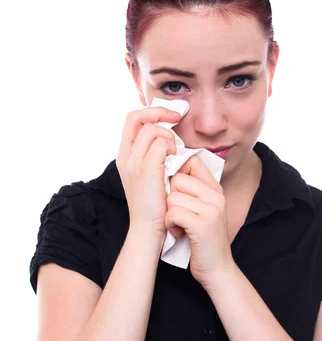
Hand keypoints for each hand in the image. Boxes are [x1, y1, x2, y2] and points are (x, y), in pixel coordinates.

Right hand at [115, 106, 180, 238]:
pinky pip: (161, 144)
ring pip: (152, 130)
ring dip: (169, 137)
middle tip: (178, 119)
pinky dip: (172, 148)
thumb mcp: (151, 176)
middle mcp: (125, 156)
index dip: (151, 111)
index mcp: (125, 156)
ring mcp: (134, 163)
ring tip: (175, 154)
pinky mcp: (146, 170)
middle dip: (160, 113)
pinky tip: (176, 162)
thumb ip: (155, 156)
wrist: (148, 229)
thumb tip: (171, 138)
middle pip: (139, 118)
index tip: (170, 115)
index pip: (132, 120)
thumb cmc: (155, 205)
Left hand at [164, 155, 234, 286]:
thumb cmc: (204, 240)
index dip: (177, 173)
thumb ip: (194, 191)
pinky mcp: (201, 224)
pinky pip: (173, 213)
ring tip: (181, 226)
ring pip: (172, 197)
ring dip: (170, 215)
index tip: (177, 192)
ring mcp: (210, 210)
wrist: (218, 269)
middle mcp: (216, 196)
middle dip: (171, 198)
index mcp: (216, 189)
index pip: (192, 161)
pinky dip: (171, 225)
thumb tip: (171, 170)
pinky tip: (180, 233)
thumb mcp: (205, 210)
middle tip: (180, 215)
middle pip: (177, 179)